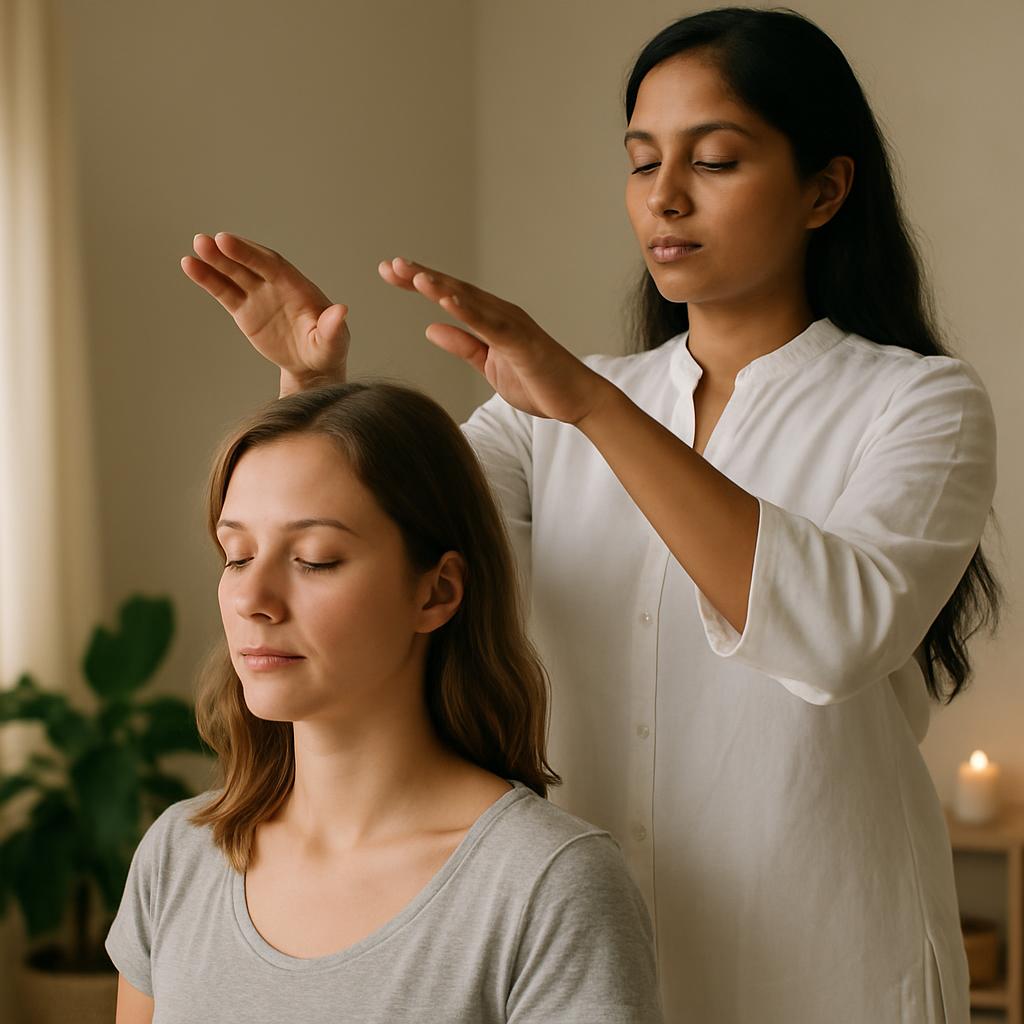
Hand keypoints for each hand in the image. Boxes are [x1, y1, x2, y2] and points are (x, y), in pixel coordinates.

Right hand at [181, 233, 349, 394]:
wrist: (311, 367)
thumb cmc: (326, 351)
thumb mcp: (333, 343)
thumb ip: (333, 327)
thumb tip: (341, 310)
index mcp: (298, 287)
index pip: (272, 265)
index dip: (250, 253)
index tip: (227, 241)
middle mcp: (276, 286)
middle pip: (250, 264)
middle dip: (230, 253)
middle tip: (206, 241)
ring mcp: (258, 295)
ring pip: (233, 274)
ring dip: (213, 261)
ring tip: (195, 247)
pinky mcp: (244, 309)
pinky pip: (224, 291)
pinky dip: (207, 279)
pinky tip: (190, 265)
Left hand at [377, 257, 609, 424]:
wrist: (577, 400)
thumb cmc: (538, 382)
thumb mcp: (489, 365)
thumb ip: (463, 346)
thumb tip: (431, 329)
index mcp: (490, 320)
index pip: (449, 295)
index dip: (419, 284)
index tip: (390, 274)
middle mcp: (500, 314)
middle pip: (454, 290)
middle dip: (421, 276)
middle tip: (390, 264)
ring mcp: (512, 325)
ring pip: (471, 300)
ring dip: (441, 286)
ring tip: (413, 275)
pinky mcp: (522, 342)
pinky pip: (491, 325)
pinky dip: (469, 310)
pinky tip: (447, 300)